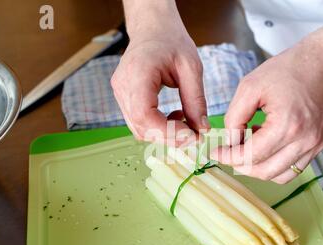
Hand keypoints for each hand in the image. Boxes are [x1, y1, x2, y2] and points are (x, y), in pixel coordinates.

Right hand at [111, 5, 208, 145]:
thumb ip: (196, 100)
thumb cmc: (171, 41)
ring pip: (139, 128)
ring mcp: (120, 92)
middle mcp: (123, 85)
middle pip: (142, 126)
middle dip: (170, 137)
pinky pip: (139, 121)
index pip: (144, 114)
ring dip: (165, 134)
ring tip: (186, 122)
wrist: (153, 28)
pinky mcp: (123, 97)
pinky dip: (158, 127)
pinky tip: (175, 116)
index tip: (191, 135)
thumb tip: (202, 129)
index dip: (167, 131)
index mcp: (138, 73)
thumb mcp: (191, 68)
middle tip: (195, 135)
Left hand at [211, 40, 322, 183]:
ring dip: (258, 167)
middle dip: (240, 165)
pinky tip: (266, 145)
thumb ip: (234, 117)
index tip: (215, 153)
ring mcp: (313, 146)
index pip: (251, 156)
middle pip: (264, 171)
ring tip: (249, 146)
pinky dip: (275, 164)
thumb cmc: (289, 70)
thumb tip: (229, 141)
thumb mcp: (250, 87)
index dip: (228, 157)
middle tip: (228, 153)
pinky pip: (293, 169)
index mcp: (286, 125)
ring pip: (279, 176)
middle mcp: (303, 141)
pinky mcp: (318, 146)